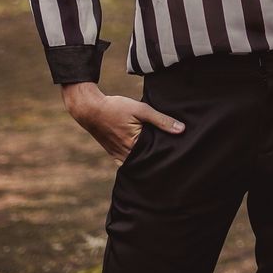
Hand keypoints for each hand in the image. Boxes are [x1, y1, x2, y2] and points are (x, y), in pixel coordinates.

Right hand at [60, 83, 184, 165]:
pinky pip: (128, 164)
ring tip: (162, 158)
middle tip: (174, 158)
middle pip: (149, 162)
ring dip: (148, 162)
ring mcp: (119, 156)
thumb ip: (161, 120)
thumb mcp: (141, 109)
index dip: (168, 154)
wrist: (91, 110)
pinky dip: (137, 163)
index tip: (179, 153)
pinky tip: (145, 159)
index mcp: (135, 145)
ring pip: (138, 164)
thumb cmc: (116, 108)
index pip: (157, 155)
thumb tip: (182, 129)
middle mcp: (127, 155)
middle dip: (160, 160)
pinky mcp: (114, 155)